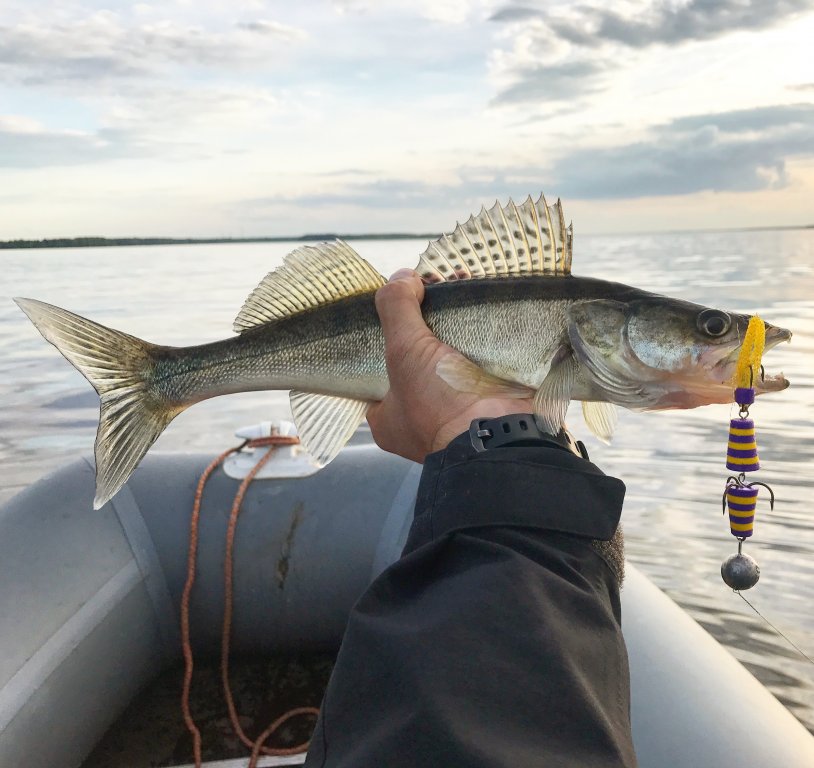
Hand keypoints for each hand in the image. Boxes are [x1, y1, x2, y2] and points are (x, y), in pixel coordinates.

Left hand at [367, 269, 536, 462]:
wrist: (500, 436)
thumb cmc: (440, 406)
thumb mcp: (403, 351)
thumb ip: (396, 310)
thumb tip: (401, 278)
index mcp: (389, 418)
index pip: (377, 371)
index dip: (385, 334)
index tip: (398, 304)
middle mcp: (421, 417)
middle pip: (418, 358)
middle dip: (428, 323)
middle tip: (433, 290)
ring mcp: (458, 409)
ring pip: (452, 355)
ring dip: (459, 324)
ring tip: (462, 287)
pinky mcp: (490, 398)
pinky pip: (483, 359)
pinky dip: (484, 335)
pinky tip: (484, 305)